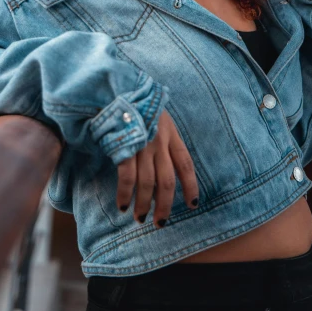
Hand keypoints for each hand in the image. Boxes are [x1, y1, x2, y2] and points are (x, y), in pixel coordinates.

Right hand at [116, 110, 198, 227]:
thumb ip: (164, 136)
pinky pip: (127, 178)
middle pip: (168, 182)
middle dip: (165, 206)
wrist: (118, 87)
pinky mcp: (124, 147)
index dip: (191, 186)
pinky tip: (123, 205)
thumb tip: (166, 159)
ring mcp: (142, 145)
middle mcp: (159, 142)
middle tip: (160, 223)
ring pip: (148, 184)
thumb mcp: (159, 116)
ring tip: (140, 218)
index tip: (193, 205)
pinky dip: (125, 194)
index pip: (186, 164)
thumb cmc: (138, 103)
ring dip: (144, 205)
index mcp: (171, 133)